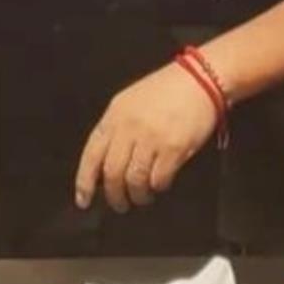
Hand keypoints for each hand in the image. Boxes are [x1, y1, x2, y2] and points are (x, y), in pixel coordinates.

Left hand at [74, 62, 218, 212]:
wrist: (200, 79)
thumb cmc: (165, 90)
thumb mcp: (131, 102)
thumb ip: (117, 129)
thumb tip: (105, 165)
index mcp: (115, 114)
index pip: (92, 154)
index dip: (84, 181)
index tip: (83, 200)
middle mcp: (129, 126)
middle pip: (112, 173)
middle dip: (114, 196)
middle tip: (120, 205)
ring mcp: (151, 138)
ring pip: (134, 180)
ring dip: (137, 195)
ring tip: (142, 197)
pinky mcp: (174, 148)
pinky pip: (158, 179)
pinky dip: (157, 187)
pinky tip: (160, 184)